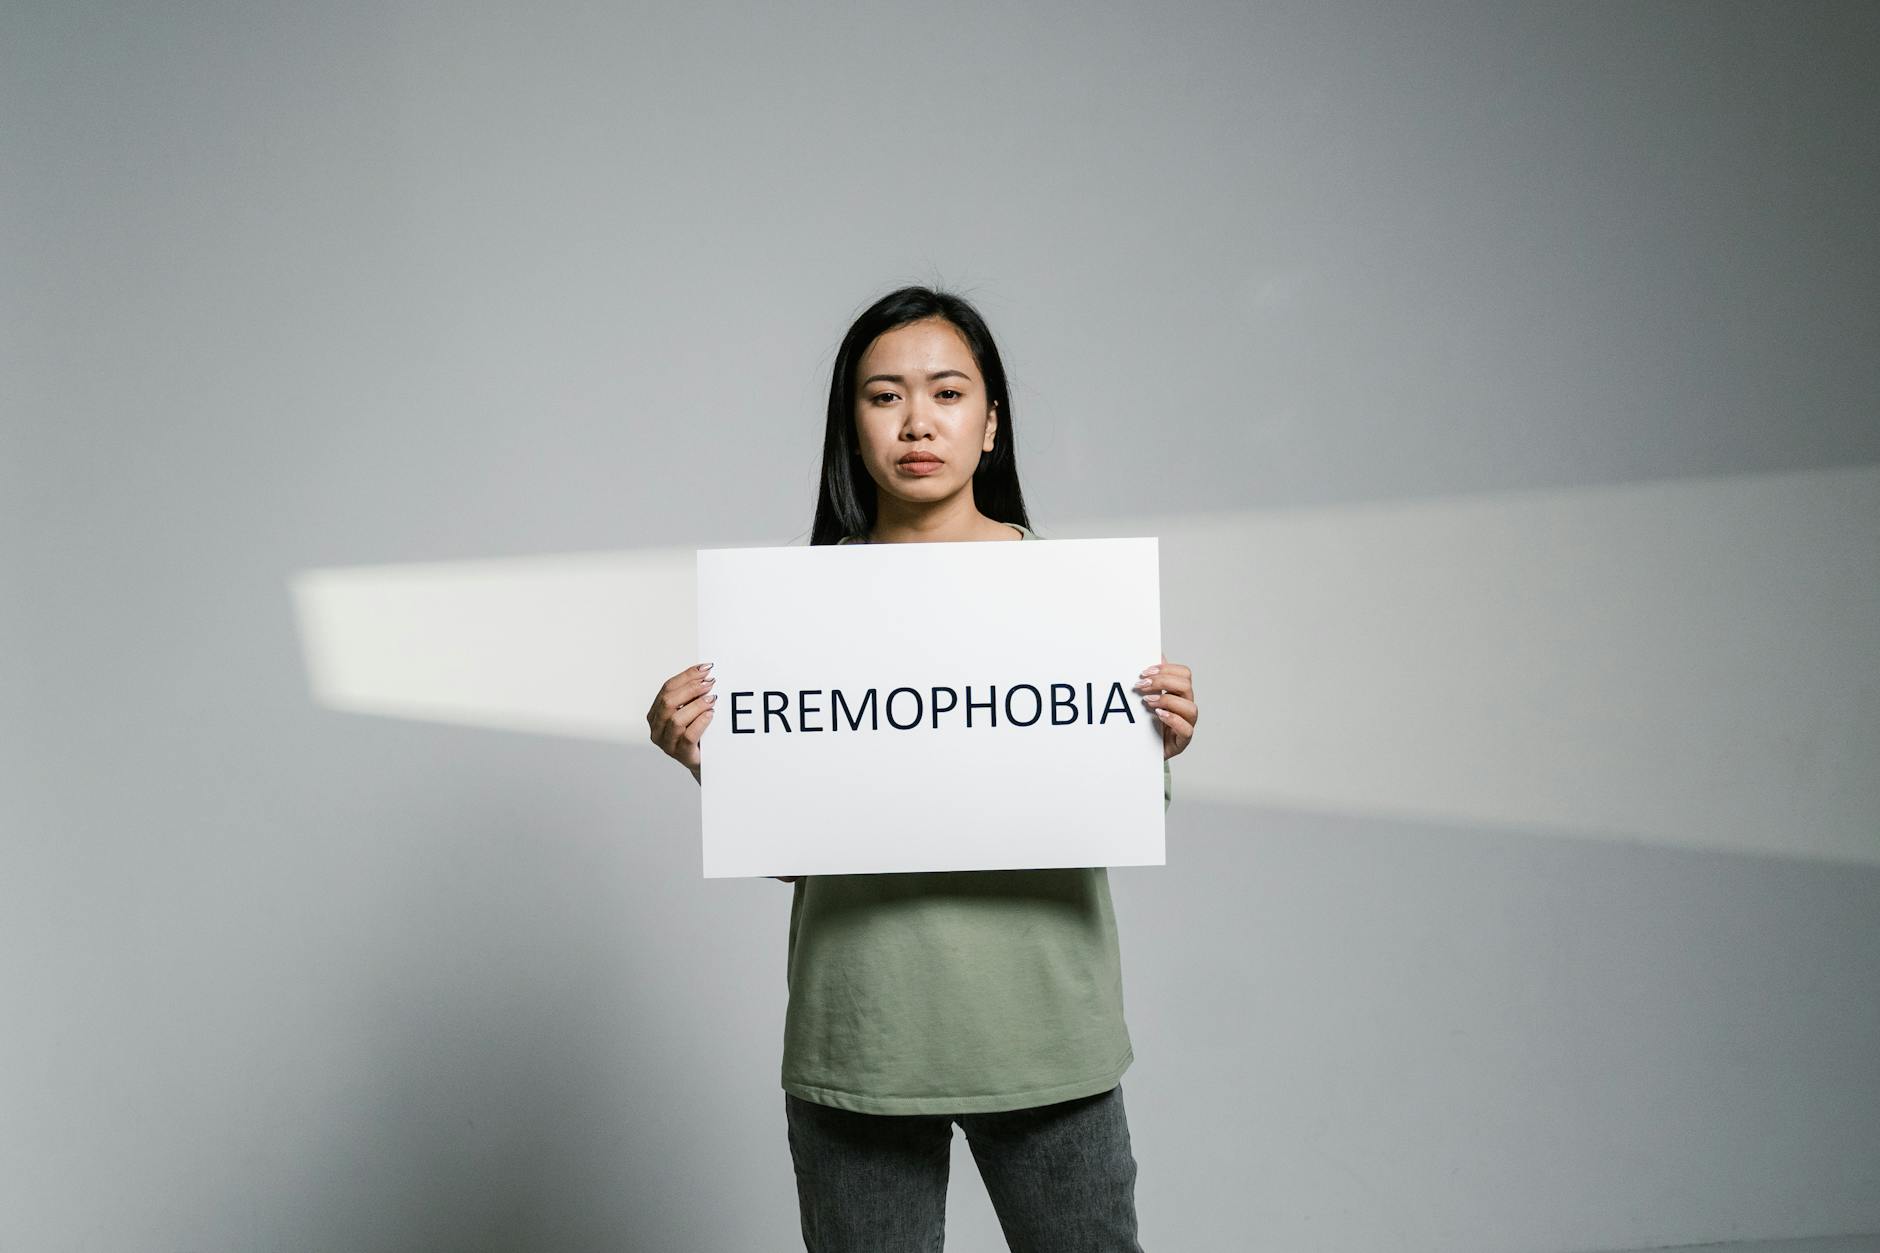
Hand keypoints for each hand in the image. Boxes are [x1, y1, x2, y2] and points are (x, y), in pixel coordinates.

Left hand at [645, 663, 796, 882]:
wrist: (714, 767)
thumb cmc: (739, 784)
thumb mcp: (752, 808)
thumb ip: (769, 843)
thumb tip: (788, 880)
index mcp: (692, 765)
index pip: (682, 743)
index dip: (696, 723)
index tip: (717, 709)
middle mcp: (671, 747)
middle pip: (670, 718)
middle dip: (692, 699)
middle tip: (716, 687)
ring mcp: (662, 730)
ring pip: (664, 702)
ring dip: (685, 685)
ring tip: (710, 675)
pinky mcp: (661, 713)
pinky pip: (664, 692)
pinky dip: (680, 679)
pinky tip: (700, 671)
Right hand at [646, 661, 716, 777]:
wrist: (705, 760)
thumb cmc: (697, 732)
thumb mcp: (690, 711)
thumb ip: (690, 695)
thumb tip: (704, 673)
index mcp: (655, 714)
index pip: (667, 689)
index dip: (686, 676)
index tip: (705, 668)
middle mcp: (657, 728)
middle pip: (668, 702)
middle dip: (691, 688)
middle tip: (710, 682)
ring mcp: (667, 743)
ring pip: (676, 719)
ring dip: (696, 705)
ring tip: (712, 698)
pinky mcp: (681, 754)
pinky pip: (688, 736)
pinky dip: (700, 722)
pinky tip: (711, 714)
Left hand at [1135, 653, 1196, 760]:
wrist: (1142, 750)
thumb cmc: (1146, 722)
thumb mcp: (1146, 697)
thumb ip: (1152, 677)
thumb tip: (1154, 652)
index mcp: (1179, 693)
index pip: (1184, 674)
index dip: (1166, 669)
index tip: (1144, 672)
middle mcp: (1185, 706)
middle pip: (1186, 686)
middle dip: (1162, 682)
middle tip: (1141, 685)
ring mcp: (1187, 723)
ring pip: (1190, 707)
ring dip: (1167, 700)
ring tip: (1148, 702)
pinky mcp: (1182, 740)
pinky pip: (1187, 729)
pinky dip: (1173, 720)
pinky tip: (1159, 715)